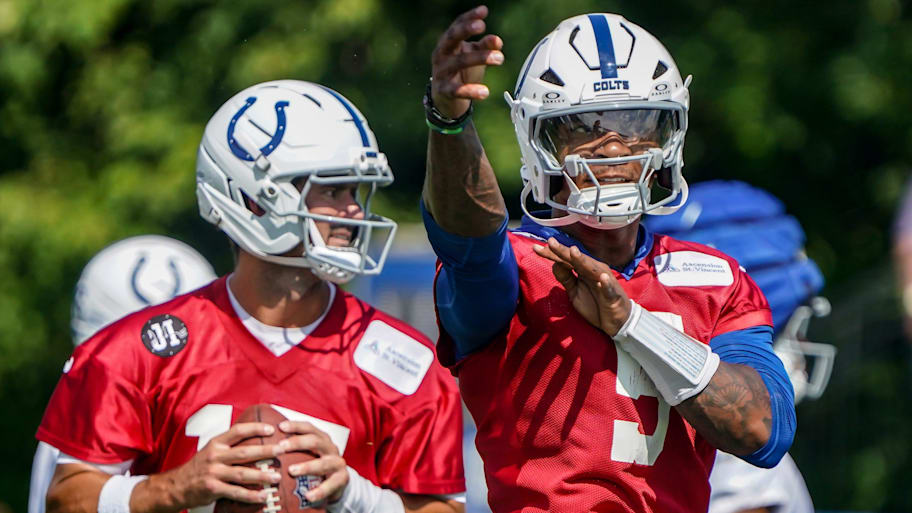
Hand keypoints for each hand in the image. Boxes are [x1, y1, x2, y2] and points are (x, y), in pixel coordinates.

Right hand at [169, 422, 283, 507]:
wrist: (176, 486)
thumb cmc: (198, 467)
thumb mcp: (211, 450)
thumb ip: (229, 445)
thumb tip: (254, 437)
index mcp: (216, 444)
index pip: (238, 431)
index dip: (255, 428)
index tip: (271, 429)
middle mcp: (215, 457)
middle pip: (245, 452)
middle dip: (265, 450)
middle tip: (281, 450)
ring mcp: (214, 473)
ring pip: (243, 474)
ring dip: (262, 476)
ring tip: (277, 476)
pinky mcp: (213, 489)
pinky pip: (236, 492)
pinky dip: (250, 495)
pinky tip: (263, 495)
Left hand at [278, 421, 347, 503]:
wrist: (337, 482)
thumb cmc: (316, 464)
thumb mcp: (308, 453)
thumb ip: (293, 449)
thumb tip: (267, 444)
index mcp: (321, 438)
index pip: (309, 428)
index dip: (295, 426)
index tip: (280, 427)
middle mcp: (331, 447)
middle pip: (315, 441)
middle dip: (298, 443)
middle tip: (281, 447)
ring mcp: (338, 462)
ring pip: (324, 462)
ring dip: (307, 466)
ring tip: (291, 471)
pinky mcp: (342, 478)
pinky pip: (332, 484)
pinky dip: (320, 491)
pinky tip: (308, 496)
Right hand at [431, 5, 503, 118]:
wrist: (445, 99)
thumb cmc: (461, 72)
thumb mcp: (473, 55)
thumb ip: (485, 46)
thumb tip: (497, 40)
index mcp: (449, 43)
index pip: (457, 25)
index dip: (469, 17)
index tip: (483, 11)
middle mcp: (442, 54)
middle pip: (451, 38)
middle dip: (465, 30)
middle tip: (482, 27)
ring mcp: (441, 71)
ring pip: (459, 62)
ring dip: (480, 58)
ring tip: (499, 58)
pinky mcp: (444, 90)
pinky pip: (457, 90)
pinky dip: (471, 91)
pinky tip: (485, 92)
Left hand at [533, 238, 631, 335]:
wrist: (616, 321)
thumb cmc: (596, 304)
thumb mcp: (575, 291)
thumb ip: (565, 278)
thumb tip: (554, 264)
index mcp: (583, 269)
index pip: (565, 259)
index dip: (552, 253)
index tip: (535, 248)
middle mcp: (593, 271)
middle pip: (576, 260)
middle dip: (563, 251)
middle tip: (550, 242)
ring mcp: (604, 282)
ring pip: (592, 269)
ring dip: (583, 260)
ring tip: (573, 252)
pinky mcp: (612, 295)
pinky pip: (609, 289)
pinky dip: (606, 283)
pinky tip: (603, 277)